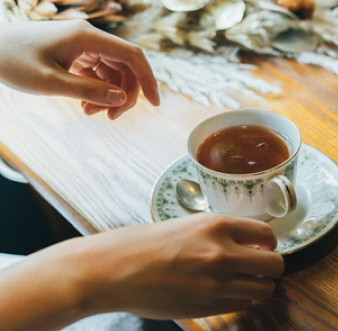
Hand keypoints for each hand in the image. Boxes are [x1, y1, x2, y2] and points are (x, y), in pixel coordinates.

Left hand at [0, 20, 159, 118]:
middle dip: (125, 94)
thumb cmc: (13, 62)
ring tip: (91, 114)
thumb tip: (121, 99)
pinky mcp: (76, 54)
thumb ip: (89, 91)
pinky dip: (98, 91)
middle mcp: (89, 38)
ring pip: (114, 72)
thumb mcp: (51, 83)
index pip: (132, 55)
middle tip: (111, 118)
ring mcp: (83, 45)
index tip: (155, 104)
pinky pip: (100, 74)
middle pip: (126, 67)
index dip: (148, 80)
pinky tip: (85, 106)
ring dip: (110, 96)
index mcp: (86, 37)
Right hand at [34, 214, 283, 319]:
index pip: (267, 235)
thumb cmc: (143, 244)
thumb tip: (250, 244)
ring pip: (264, 290)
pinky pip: (241, 306)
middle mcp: (221, 254)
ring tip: (243, 283)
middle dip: (271, 268)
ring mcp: (216, 284)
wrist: (112, 271)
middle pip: (275, 266)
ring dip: (258, 287)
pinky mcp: (207, 308)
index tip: (261, 247)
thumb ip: (220, 234)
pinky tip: (224, 294)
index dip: (268, 244)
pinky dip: (239, 301)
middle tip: (258, 269)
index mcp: (216, 226)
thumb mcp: (188, 225)